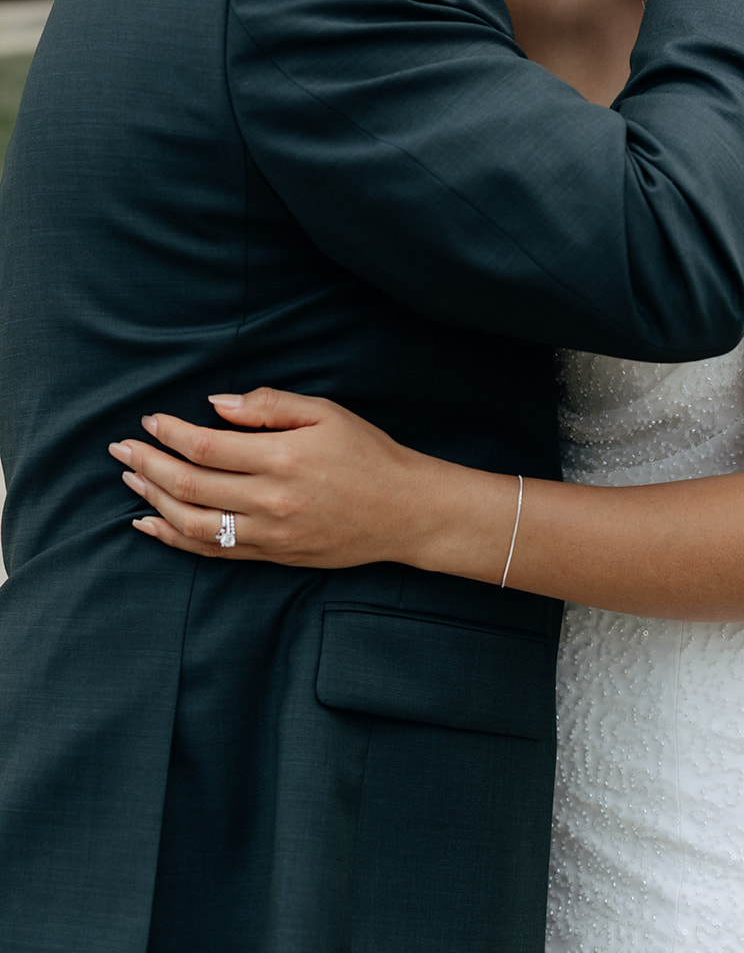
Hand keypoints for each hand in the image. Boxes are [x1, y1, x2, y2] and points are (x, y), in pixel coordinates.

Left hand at [108, 387, 430, 567]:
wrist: (404, 512)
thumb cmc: (367, 455)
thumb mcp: (326, 414)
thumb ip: (270, 405)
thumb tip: (216, 404)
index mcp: (283, 459)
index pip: (207, 446)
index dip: (171, 433)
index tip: (150, 420)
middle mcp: (270, 501)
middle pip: (190, 485)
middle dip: (148, 464)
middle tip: (121, 448)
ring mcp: (269, 535)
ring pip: (193, 523)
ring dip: (154, 500)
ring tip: (130, 480)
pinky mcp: (271, 557)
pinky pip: (212, 551)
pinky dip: (174, 539)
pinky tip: (151, 523)